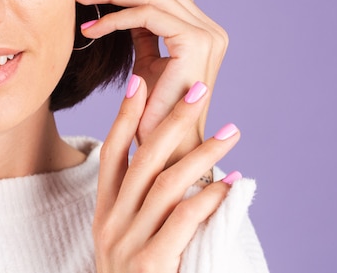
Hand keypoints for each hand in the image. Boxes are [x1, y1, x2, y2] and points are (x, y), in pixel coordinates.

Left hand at [77, 0, 228, 165]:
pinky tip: (91, 28)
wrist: (168, 151)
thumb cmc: (154, 112)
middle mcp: (208, 27)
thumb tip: (122, 6)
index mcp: (200, 29)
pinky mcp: (195, 43)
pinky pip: (147, 16)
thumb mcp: (149, 62)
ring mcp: (206, 34)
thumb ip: (143, 32)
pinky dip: (115, 19)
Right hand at [93, 77, 240, 272]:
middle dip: (171, 120)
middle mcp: (110, 220)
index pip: (111, 152)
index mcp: (104, 208)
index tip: (140, 81)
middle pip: (142, 159)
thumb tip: (169, 160)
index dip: (125, 116)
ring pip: (166, 185)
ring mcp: (127, 243)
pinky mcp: (150, 265)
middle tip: (200, 90)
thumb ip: (139, 201)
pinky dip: (210, 198)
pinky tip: (231, 184)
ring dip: (202, 154)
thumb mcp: (124, 235)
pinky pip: (183, 221)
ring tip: (232, 133)